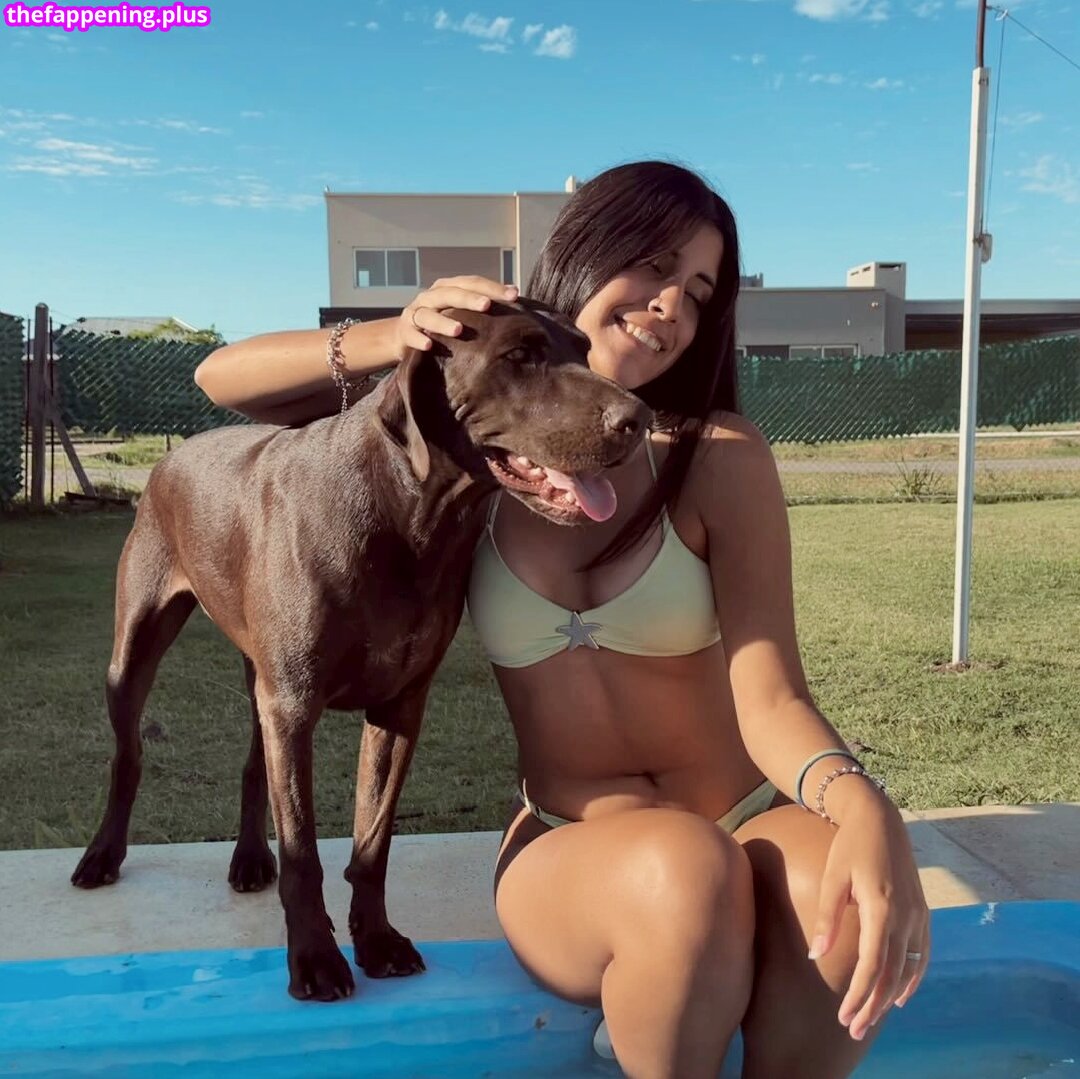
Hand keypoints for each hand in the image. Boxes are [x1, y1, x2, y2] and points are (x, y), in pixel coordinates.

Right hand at [398, 276, 517, 354]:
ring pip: (428, 315)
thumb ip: (482, 302)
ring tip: (459, 330)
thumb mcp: (459, 310)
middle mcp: (431, 297)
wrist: (404, 335)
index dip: (492, 287)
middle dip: (469, 299)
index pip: (471, 283)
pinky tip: (428, 345)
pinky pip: (410, 335)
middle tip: (487, 305)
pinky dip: (418, 339)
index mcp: (448, 288)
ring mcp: (416, 314)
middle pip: (450, 294)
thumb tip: (516, 293)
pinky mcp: (404, 332)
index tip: (514, 294)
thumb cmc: (441, 322)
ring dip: (443, 322)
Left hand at [808, 796, 929, 1040]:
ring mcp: (918, 915)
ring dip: (888, 996)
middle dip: (872, 1005)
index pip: (871, 965)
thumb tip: (815, 954)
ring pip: (907, 968)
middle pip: (890, 973)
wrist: (879, 818)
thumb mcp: (833, 878)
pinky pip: (922, 954)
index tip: (844, 1017)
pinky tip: (899, 995)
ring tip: (870, 1018)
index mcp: (880, 907)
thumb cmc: (849, 846)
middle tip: (853, 1029)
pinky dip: (912, 978)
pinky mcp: (922, 912)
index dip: (859, 995)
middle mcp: (905, 916)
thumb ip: (827, 917)